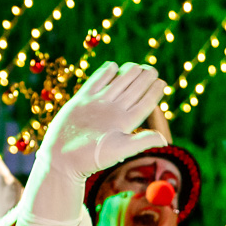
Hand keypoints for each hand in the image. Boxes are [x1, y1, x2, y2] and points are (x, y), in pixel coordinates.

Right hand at [39, 62, 166, 181]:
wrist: (62, 158)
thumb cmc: (90, 158)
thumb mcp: (119, 149)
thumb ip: (141, 141)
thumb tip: (164, 139)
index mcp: (125, 122)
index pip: (144, 103)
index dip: (154, 92)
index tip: (161, 82)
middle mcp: (113, 112)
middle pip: (133, 90)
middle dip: (144, 79)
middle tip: (152, 69)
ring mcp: (98, 105)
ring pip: (117, 84)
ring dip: (128, 73)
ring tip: (137, 67)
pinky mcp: (81, 101)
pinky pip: (96, 83)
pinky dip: (104, 73)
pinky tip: (112, 66)